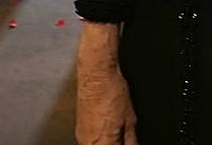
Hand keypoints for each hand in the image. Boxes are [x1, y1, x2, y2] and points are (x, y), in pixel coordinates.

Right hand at [77, 23, 138, 144]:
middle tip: (124, 140)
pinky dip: (101, 140)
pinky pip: (90, 141)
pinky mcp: (80, 129)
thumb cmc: (111, 91)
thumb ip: (131, 141)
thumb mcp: (130, 121)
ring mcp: (81, 136)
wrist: (96, 73)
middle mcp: (86, 142)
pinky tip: (109, 133)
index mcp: (101, 144)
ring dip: (108, 143)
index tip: (129, 144)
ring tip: (118, 136)